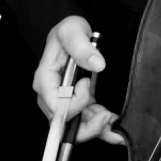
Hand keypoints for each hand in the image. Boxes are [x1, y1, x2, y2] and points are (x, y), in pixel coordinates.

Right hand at [33, 15, 124, 144]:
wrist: (74, 33)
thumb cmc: (68, 31)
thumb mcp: (73, 31)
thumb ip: (82, 47)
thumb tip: (97, 65)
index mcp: (45, 80)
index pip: (55, 105)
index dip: (74, 102)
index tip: (87, 83)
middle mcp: (52, 96)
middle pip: (64, 124)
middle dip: (87, 127)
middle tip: (107, 117)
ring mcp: (66, 102)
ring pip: (77, 128)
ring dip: (96, 129)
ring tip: (115, 124)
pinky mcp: (79, 103)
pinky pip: (87, 121)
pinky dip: (101, 125)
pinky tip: (114, 123)